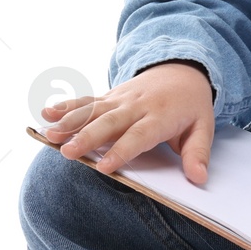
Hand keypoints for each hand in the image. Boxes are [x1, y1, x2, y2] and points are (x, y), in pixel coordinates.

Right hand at [39, 61, 215, 183]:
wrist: (184, 70)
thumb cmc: (191, 105)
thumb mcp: (204, 127)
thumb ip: (198, 153)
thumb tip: (199, 179)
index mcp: (160, 116)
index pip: (139, 136)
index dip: (122, 151)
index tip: (104, 167)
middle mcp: (137, 106)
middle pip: (110, 123)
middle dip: (87, 137)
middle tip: (68, 153)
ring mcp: (120, 99)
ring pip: (93, 110)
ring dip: (70, 122)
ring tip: (50, 135)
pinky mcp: (110, 96)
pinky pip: (87, 101)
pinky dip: (66, 106)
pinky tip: (46, 113)